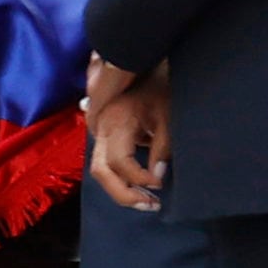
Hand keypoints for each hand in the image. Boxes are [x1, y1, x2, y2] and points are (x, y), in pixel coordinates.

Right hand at [85, 54, 171, 211]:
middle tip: (150, 205)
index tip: (161, 185)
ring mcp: (99, 131)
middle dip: (124, 193)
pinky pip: (104, 161)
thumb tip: (158, 178)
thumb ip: (163, 148)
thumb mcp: (168, 117)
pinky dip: (120, 177)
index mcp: (116, 123)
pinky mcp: (105, 133)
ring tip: (146, 200)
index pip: (119, 162)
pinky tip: (140, 184)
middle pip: (100, 171)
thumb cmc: (160, 87)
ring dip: (120, 188)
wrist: (142, 62)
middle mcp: (101, 129)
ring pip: (98, 169)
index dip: (140, 178)